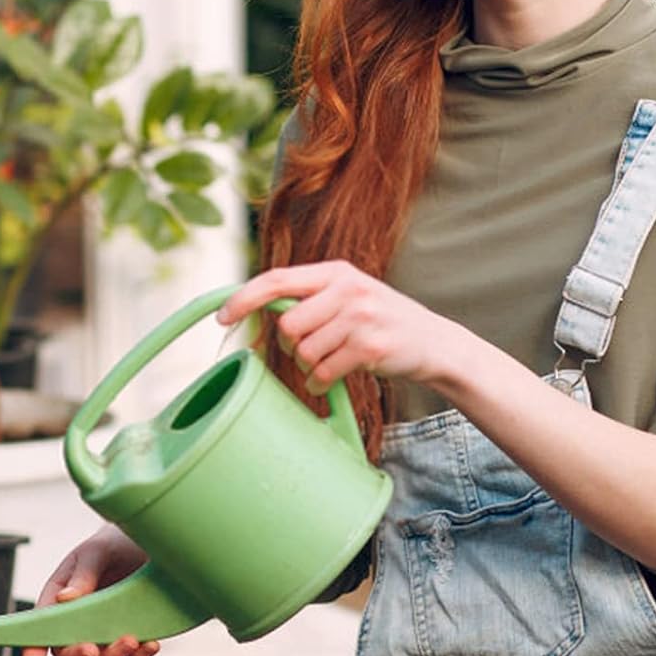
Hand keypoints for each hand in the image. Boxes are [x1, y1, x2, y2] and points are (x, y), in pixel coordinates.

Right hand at [20, 525, 159, 655]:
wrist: (145, 541)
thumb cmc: (111, 544)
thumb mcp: (95, 554)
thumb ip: (82, 576)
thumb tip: (65, 600)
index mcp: (59, 596)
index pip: (41, 628)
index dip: (33, 653)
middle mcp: (79, 618)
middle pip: (69, 649)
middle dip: (79, 654)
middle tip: (93, 650)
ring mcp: (106, 627)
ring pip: (102, 655)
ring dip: (114, 654)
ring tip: (131, 640)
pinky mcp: (132, 631)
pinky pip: (134, 653)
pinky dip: (141, 653)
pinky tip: (151, 645)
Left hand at [216, 261, 467, 392]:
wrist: (433, 342)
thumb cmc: (380, 321)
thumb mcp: (348, 295)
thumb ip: (310, 297)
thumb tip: (256, 307)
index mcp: (335, 271)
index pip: (277, 280)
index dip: (243, 298)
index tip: (222, 317)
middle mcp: (348, 289)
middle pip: (287, 325)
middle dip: (290, 346)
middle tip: (311, 350)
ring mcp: (361, 318)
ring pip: (304, 352)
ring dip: (308, 367)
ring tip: (330, 362)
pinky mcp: (370, 348)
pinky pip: (322, 373)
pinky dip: (319, 384)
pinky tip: (332, 380)